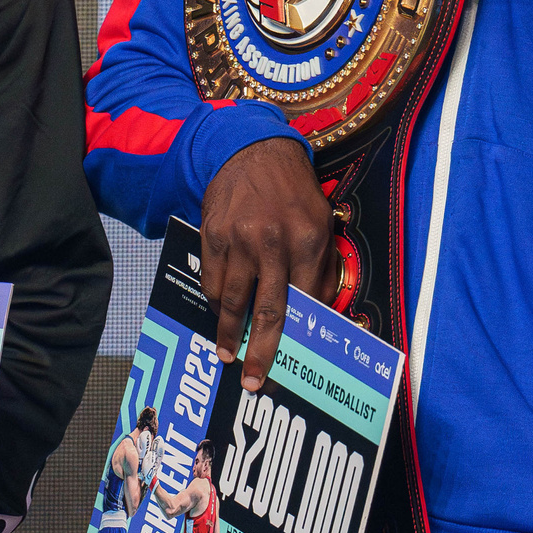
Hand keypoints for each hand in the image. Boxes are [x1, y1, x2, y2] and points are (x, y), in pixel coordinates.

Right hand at [198, 136, 335, 391]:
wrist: (251, 150)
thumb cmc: (293, 192)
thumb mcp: (321, 222)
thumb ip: (320, 267)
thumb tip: (318, 313)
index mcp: (307, 241)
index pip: (305, 301)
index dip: (297, 337)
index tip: (291, 365)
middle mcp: (273, 243)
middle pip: (267, 311)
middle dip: (260, 352)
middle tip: (253, 382)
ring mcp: (239, 240)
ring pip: (232, 301)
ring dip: (229, 334)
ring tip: (228, 356)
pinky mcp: (212, 236)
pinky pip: (211, 282)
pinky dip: (215, 304)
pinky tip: (219, 316)